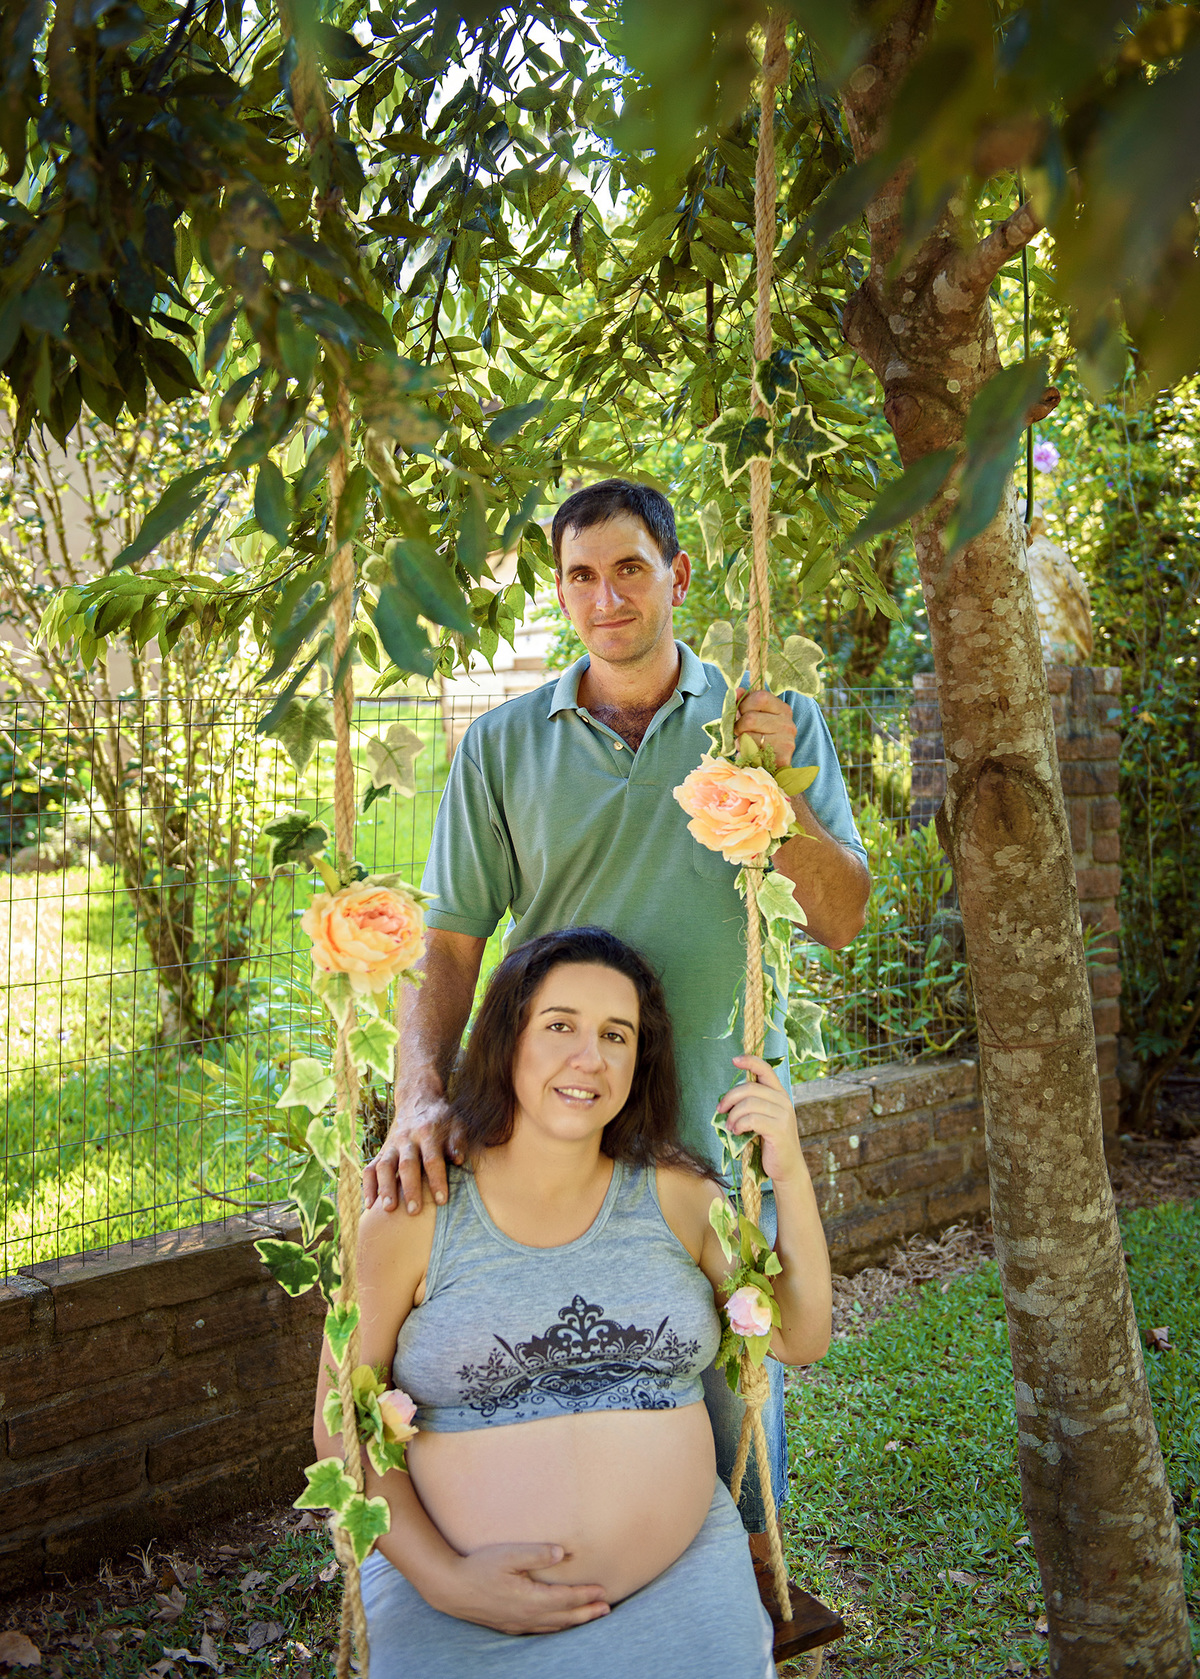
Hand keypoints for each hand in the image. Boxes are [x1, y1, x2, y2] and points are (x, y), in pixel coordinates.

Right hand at [363, 1080, 465, 1214]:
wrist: (418, 1099)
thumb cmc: (441, 1118)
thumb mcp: (455, 1124)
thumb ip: (457, 1142)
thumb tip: (459, 1160)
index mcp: (428, 1133)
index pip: (432, 1159)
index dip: (437, 1180)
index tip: (441, 1201)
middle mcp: (407, 1139)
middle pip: (407, 1164)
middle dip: (410, 1188)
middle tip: (414, 1211)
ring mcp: (391, 1145)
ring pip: (384, 1166)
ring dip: (385, 1188)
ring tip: (388, 1209)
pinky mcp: (381, 1151)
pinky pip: (370, 1168)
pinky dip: (368, 1186)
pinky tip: (370, 1205)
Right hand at [430, 1543, 609, 1634]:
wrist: (451, 1589)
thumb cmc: (479, 1567)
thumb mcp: (508, 1554)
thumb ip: (536, 1553)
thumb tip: (562, 1553)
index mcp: (530, 1599)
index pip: (566, 1598)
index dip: (585, 1595)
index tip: (602, 1590)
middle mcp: (527, 1616)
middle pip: (564, 1617)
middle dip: (587, 1613)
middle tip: (606, 1609)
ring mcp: (518, 1624)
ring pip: (553, 1627)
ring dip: (574, 1621)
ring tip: (590, 1617)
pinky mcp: (509, 1625)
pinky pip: (540, 1630)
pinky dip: (556, 1627)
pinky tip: (558, 1624)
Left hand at [716, 1054, 804, 1186]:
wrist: (786, 1167)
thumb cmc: (770, 1143)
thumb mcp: (763, 1119)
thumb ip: (752, 1105)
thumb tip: (727, 1099)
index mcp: (779, 1094)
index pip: (765, 1069)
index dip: (750, 1061)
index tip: (734, 1060)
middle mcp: (783, 1100)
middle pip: (749, 1088)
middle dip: (729, 1098)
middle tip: (719, 1110)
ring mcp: (783, 1114)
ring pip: (748, 1104)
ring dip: (732, 1115)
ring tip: (729, 1127)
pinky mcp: (778, 1129)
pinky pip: (751, 1120)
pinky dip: (739, 1125)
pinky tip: (737, 1132)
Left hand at [734, 688, 795, 769]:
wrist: (773, 766)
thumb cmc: (761, 736)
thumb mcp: (754, 715)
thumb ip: (744, 702)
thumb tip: (736, 691)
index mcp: (782, 709)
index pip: (760, 697)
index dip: (744, 705)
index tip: (741, 713)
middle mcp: (787, 723)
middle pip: (750, 718)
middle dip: (738, 726)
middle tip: (740, 732)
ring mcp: (786, 741)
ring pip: (748, 737)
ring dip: (740, 741)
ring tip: (746, 744)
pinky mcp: (782, 758)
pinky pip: (752, 753)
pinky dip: (745, 754)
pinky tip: (751, 754)